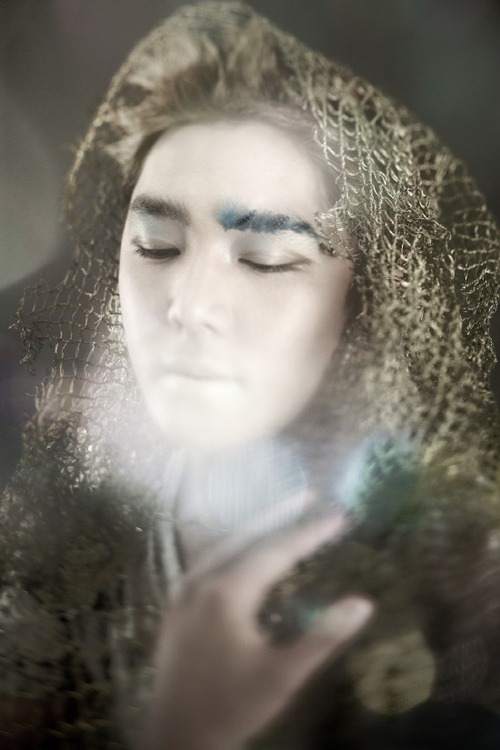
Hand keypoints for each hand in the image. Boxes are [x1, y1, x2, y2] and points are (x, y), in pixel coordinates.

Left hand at [148, 513, 373, 749]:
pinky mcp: (176, 603)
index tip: (337, 516)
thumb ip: (322, 637)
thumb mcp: (282, 675)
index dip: (309, 533)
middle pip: (246, 535)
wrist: (176, 737)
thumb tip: (363, 603)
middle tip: (309, 495)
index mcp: (226, 593)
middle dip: (279, 514)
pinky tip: (245, 549)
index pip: (276, 551)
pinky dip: (233, 545)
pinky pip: (208, 559)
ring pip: (223, 544)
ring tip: (283, 513)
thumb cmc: (233, 706)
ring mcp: (183, 590)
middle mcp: (201, 581)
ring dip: (255, 526)